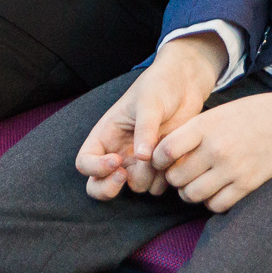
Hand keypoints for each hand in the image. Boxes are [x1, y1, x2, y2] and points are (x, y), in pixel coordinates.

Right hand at [77, 33, 226, 199]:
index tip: (116, 160)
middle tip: (124, 176)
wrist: (186, 84)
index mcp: (106, 135)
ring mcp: (139, 162)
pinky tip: (173, 158)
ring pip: (136, 187)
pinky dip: (165, 179)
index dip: (95, 168)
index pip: (85, 163)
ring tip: (160, 154)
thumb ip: (144, 129)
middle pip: (99, 186)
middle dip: (108, 188)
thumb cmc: (160, 86)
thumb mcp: (148, 102)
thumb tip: (142, 157)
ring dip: (147, 177)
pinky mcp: (160, 166)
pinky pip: (158, 186)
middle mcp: (119, 152)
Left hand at [155, 80, 271, 213]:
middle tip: (179, 174)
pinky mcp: (248, 185)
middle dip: (173, 179)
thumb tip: (168, 153)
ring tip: (194, 185)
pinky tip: (215, 191)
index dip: (157, 159)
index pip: (165, 150)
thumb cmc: (254, 113)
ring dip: (189, 193)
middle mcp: (216, 148)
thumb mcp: (218, 113)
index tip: (161, 161)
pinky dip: (211, 202)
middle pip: (176, 177)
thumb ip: (194, 131)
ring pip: (193, 195)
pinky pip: (217, 205)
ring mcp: (232, 169)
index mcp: (205, 126)